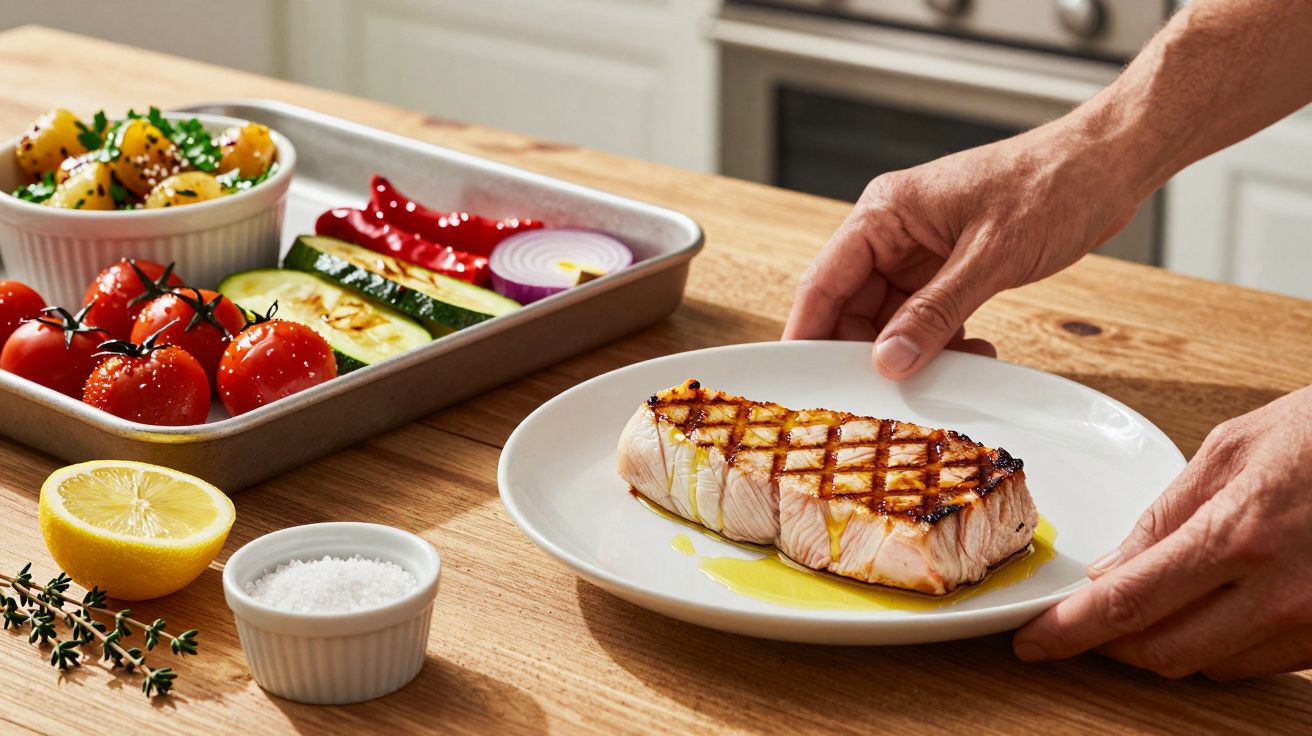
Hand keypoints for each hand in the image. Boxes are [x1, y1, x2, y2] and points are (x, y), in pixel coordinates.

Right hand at [782, 121, 1142, 378]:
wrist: (1112, 163)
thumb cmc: (1053, 184)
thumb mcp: (990, 256)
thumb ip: (935, 311)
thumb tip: (888, 360)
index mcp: (885, 212)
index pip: (824, 280)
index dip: (808, 332)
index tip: (800, 380)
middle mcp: (894, 232)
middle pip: (852, 306)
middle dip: (866, 352)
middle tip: (877, 398)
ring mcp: (922, 252)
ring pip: (891, 318)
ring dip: (911, 351)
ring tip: (941, 376)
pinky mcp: (951, 267)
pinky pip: (927, 316)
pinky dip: (942, 342)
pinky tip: (971, 356)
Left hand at [1014, 385, 1311, 679]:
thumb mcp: (1230, 451)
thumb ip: (1164, 518)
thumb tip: (1111, 571)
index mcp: (1239, 534)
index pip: (1129, 603)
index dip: (1070, 631)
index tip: (1032, 642)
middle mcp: (1279, 591)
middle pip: (1161, 651)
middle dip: (1109, 645)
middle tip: (1082, 623)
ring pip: (1207, 665)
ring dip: (1163, 645)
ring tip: (1147, 607)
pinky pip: (1256, 664)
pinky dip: (1216, 645)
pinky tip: (1208, 609)